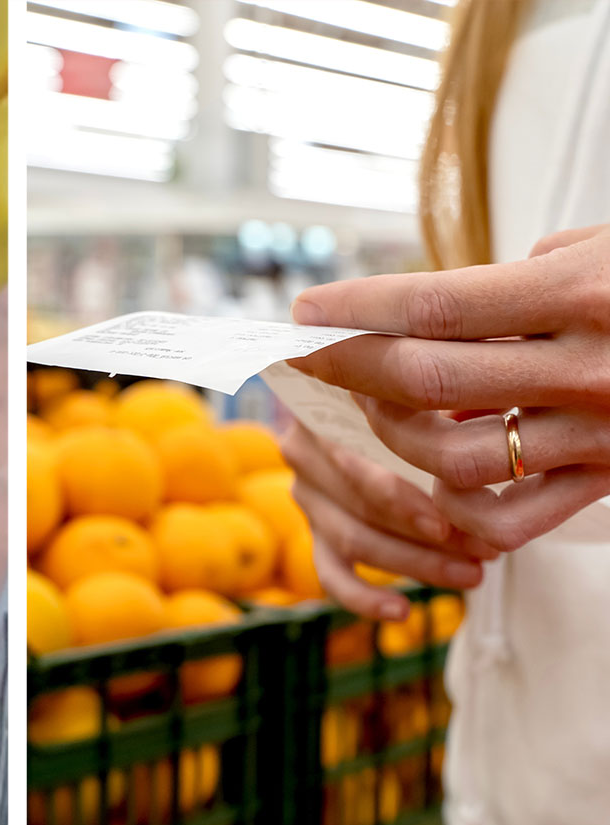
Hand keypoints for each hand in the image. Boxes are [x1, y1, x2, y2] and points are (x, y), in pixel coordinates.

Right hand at [281, 420, 497, 619]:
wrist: (390, 410)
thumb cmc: (425, 400)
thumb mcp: (430, 391)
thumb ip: (439, 412)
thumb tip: (481, 454)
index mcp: (324, 411)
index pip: (355, 466)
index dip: (400, 499)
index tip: (447, 522)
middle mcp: (304, 452)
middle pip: (360, 507)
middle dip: (427, 537)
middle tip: (485, 552)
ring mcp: (307, 495)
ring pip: (354, 541)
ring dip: (416, 565)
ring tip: (472, 576)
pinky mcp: (316, 532)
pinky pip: (331, 574)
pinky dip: (364, 598)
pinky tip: (401, 611)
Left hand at [290, 224, 609, 550]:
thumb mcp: (609, 248)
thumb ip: (522, 277)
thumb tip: (433, 311)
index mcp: (588, 293)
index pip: (435, 305)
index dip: (355, 308)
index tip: (303, 306)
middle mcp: (594, 369)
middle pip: (427, 379)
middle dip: (346, 364)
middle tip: (303, 350)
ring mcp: (604, 434)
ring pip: (454, 458)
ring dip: (394, 433)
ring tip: (376, 404)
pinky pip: (509, 518)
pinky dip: (456, 505)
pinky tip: (434, 472)